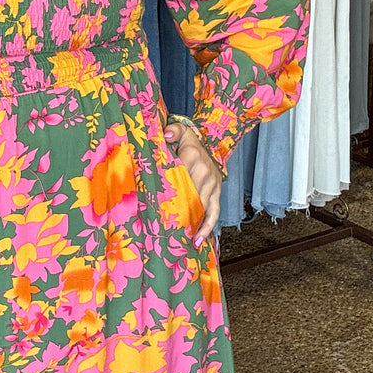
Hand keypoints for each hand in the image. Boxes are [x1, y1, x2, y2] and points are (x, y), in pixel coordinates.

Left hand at [164, 121, 221, 243]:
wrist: (208, 143)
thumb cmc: (186, 140)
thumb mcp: (180, 130)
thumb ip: (172, 129)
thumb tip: (166, 135)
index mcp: (193, 156)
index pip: (177, 175)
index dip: (167, 191)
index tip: (156, 206)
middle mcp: (205, 171)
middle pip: (190, 195)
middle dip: (179, 212)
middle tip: (166, 232)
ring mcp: (212, 184)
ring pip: (202, 207)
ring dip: (194, 225)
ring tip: (185, 242)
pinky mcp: (217, 193)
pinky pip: (214, 212)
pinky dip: (208, 227)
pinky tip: (199, 240)